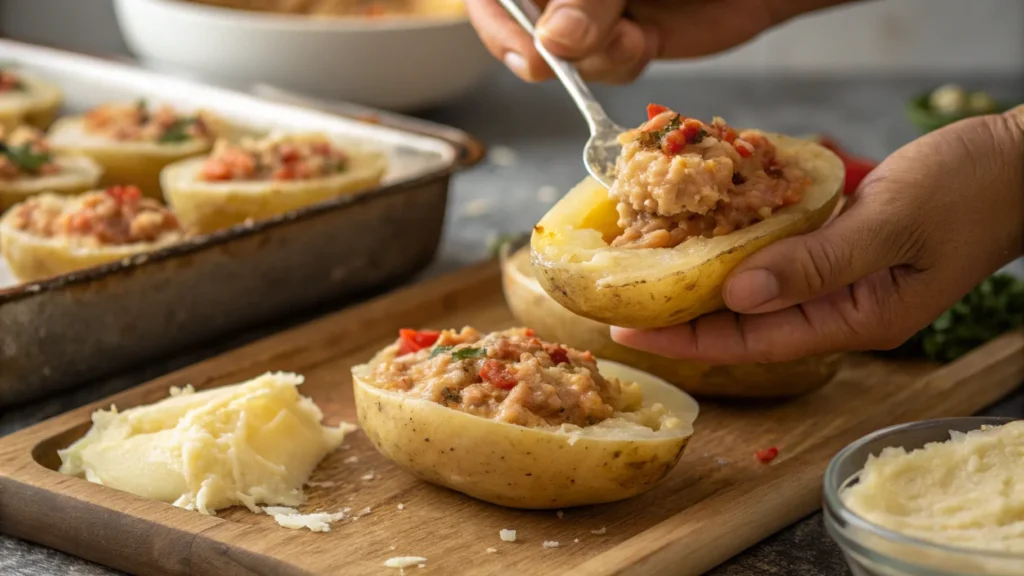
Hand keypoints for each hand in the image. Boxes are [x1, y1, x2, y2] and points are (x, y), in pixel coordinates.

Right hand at [467, 0, 850, 83]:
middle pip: (520, 24)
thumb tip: (554, 41)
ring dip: (594, 58)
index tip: (529, 52)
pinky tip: (647, 41)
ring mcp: (588, 12)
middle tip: (583, 48)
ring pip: (557, 55)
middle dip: (551, 47)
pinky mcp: (617, 39)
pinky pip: (597, 69)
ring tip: (636, 37)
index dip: (497, 22)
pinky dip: (619, 66)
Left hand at [611, 106, 1023, 363]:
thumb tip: (737, 294)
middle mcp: (840, 307)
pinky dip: (736, 246)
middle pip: (744, 324)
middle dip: (680, 316)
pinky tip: (701, 234)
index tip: (629, 331)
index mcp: (857, 320)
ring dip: (701, 282)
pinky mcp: (839, 248)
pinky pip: (775, 256)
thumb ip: (817, 262)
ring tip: (643, 271)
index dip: (686, 339)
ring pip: (754, 291)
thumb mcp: (893, 226)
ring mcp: (839, 278)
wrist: (1017, 162)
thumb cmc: (972, 192)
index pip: (753, 343)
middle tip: (617, 303)